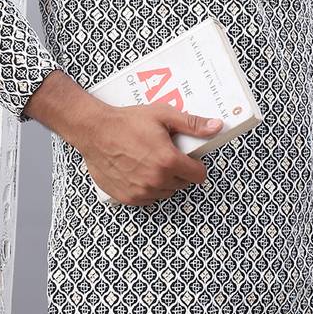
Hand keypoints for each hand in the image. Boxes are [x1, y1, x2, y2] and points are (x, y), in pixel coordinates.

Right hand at [79, 102, 223, 205]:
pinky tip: (139, 170)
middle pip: (182, 183)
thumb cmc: (127, 121)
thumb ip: (193, 123)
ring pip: (166, 191)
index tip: (189, 157)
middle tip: (166, 153)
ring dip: (164, 179)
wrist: (95, 131)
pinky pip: (148, 198)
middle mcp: (157, 180)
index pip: (199, 175)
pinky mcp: (128, 198)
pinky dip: (148, 187)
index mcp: (169, 161)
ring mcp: (142, 191)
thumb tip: (216, 126)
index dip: (196, 165)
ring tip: (151, 159)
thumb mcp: (163, 115)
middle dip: (179, 170)